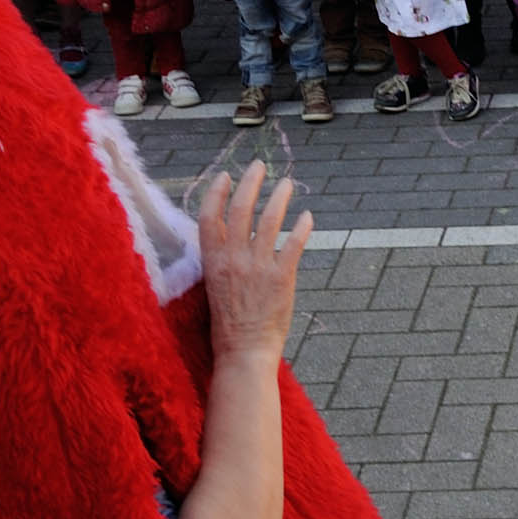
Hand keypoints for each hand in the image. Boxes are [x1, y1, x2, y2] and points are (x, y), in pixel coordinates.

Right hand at [197, 162, 313, 362]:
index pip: (209, 217)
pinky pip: (294, 244)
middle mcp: (233, 259)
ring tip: (287, 183)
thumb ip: (221, 261)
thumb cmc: (228, 325)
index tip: (225, 175)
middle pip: (240, 209)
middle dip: (250, 183)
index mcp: (212, 262)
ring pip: (269, 220)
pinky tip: (308, 216)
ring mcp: (258, 267)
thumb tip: (231, 239)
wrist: (243, 352)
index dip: (216, 192)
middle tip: (259, 166)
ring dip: (279, 198)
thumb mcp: (214, 287)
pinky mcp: (281, 277)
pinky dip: (302, 227)